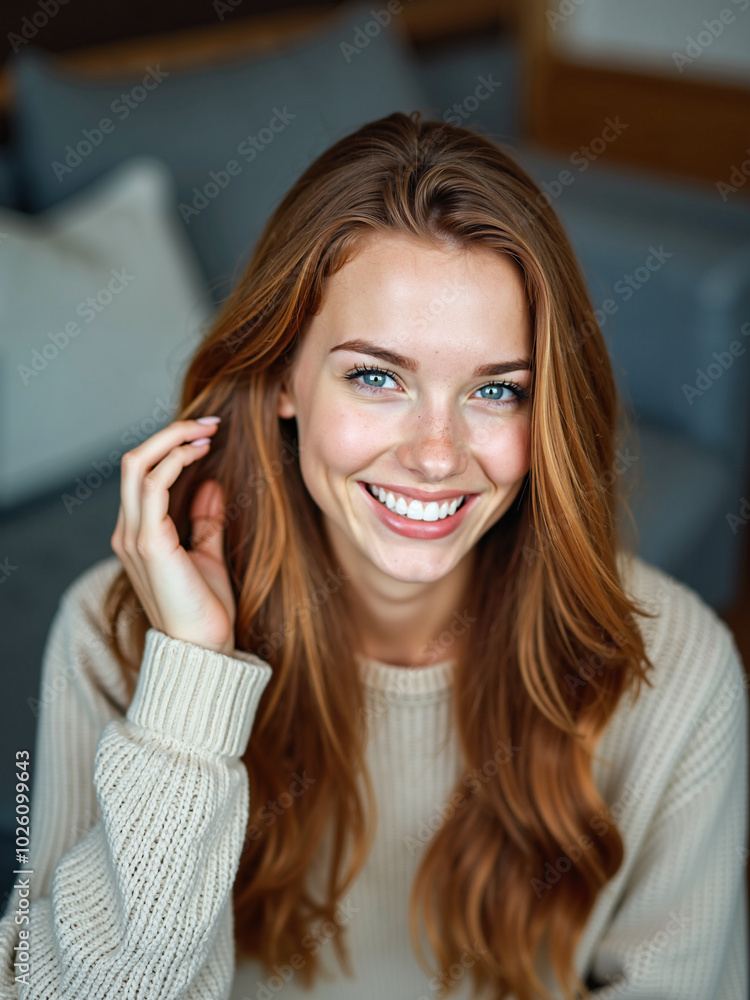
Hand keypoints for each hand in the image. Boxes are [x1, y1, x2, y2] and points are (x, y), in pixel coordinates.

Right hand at [110, 418, 235, 654]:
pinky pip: (153, 485)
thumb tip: (210, 485)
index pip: (143, 475)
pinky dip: (175, 460)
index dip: (171, 447)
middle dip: (171, 433)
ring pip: (138, 465)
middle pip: (134, 461)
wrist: (203, 650)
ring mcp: (134, 537)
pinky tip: (200, 454)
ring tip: (208, 430)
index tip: (208, 435)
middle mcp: (128, 532)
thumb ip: (205, 522)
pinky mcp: (149, 543)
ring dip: (173, 439)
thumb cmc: (205, 609)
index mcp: (138, 535)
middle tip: (210, 422)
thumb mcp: (208, 556)